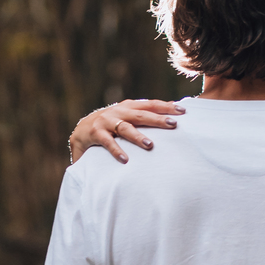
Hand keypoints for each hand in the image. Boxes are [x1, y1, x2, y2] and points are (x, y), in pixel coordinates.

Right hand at [69, 99, 184, 165]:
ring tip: (150, 145)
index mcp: (129, 107)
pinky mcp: (96, 133)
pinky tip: (125, 160)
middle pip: (141, 115)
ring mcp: (106, 121)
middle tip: (173, 124)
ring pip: (125, 128)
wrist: (81, 130)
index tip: (183, 111)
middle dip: (157, 119)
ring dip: (138, 136)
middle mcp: (119, 111)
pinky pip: (107, 143)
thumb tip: (172, 112)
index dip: (166, 106)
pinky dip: (116, 151)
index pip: (151, 104)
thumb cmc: (112, 125)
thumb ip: (146, 115)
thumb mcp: (129, 117)